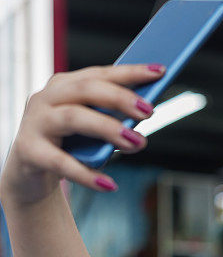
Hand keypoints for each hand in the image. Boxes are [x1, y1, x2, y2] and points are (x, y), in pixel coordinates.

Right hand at [0, 64, 164, 205]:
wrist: (28, 174)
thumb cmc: (66, 146)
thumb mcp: (90, 130)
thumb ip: (110, 119)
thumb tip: (142, 116)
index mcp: (64, 85)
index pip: (100, 73)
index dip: (130, 72)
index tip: (160, 71)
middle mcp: (47, 98)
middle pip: (87, 89)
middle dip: (121, 98)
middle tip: (150, 111)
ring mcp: (35, 122)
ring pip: (74, 117)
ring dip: (109, 129)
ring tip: (137, 143)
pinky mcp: (29, 151)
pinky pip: (61, 162)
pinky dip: (86, 175)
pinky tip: (109, 184)